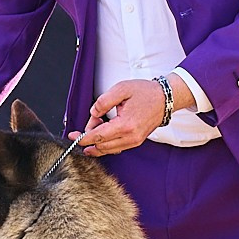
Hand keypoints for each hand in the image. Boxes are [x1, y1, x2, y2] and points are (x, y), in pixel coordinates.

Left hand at [70, 77, 184, 155]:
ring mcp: (134, 142)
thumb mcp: (121, 89)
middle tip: (91, 121)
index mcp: (126, 125)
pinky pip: (116, 148)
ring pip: (108, 150)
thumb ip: (103, 101)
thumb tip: (93, 113)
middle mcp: (130, 137)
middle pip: (101, 146)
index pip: (98, 136)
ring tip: (98, 123)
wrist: (165, 99)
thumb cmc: (145, 92)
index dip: (83, 138)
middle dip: (89, 137)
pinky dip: (106, 143)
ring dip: (97, 141)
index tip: (73, 136)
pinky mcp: (136, 142)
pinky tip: (104, 131)